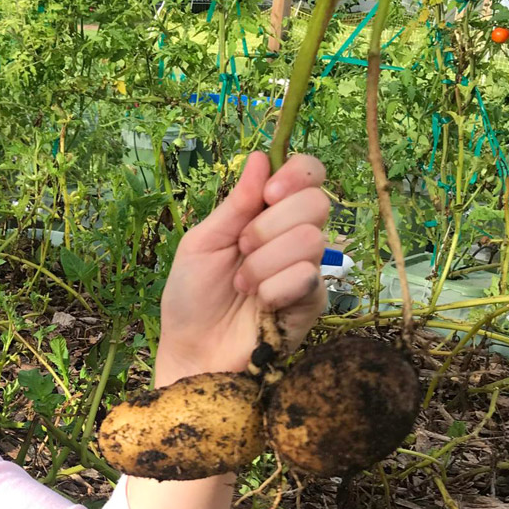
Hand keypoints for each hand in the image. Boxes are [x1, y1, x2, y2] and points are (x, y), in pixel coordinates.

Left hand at [155, 151, 328, 385]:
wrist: (193, 351)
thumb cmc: (191, 298)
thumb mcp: (203, 242)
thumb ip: (235, 204)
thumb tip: (261, 156)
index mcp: (269, 215)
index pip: (309, 175)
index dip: (297, 174)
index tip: (268, 193)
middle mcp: (295, 237)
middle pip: (316, 202)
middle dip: (269, 225)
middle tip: (242, 249)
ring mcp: (308, 271)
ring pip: (310, 240)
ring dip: (264, 262)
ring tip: (243, 284)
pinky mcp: (313, 303)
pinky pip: (307, 277)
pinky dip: (273, 288)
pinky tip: (259, 304)